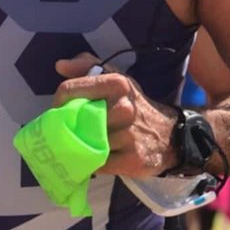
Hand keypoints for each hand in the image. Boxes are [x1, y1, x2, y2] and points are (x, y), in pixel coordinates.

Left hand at [53, 53, 177, 177]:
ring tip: (87, 143)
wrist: (170, 137)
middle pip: (75, 119)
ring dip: (82, 145)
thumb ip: (87, 67)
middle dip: (70, 125)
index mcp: (118, 84)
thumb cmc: (135, 107)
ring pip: (86, 143)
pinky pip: (97, 164)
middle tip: (74, 129)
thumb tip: (60, 65)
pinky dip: (93, 162)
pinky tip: (99, 156)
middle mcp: (124, 108)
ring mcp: (129, 135)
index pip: (69, 90)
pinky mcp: (131, 160)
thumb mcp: (117, 80)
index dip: (59, 102)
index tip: (61, 110)